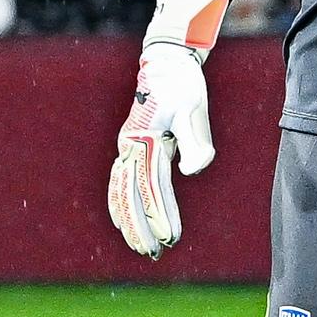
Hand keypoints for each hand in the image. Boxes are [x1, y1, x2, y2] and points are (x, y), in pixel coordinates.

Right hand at [107, 0, 223, 256]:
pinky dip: (120, 202)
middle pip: (130, 195)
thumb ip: (195, 142)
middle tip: (153, 253)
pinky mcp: (133, 146)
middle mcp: (130, 147)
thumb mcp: (195, 110)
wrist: (167, 62)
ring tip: (139, 246)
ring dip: (128, 220)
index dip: (160, 215)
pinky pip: (121, 181)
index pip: (152, 188)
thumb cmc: (184, 86)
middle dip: (140, 226)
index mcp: (144, 141)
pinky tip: (124, 219)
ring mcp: (128, 147)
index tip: (170, 238)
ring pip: (121, 191)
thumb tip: (190, 171)